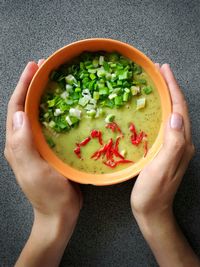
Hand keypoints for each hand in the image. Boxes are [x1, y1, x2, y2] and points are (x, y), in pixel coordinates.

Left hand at [4, 61, 81, 266]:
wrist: (59, 213)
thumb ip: (23, 144)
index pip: (16, 108)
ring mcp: (37, 144)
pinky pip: (50, 124)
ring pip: (38, 114)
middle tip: (45, 68)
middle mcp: (24, 141)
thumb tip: (19, 114)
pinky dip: (56, 111)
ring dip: (44, 95)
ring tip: (54, 80)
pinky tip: (66, 105)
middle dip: (32, 85)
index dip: (23, 86)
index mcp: (17, 143)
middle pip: (25, 107)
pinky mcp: (50, 148)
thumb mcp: (34, 170)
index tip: (33, 67)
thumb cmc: (48, 194)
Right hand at [130, 64, 198, 266]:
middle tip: (159, 71)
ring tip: (156, 84)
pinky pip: (165, 125)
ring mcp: (173, 147)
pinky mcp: (164, 151)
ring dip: (166, 97)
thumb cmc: (153, 192)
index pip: (179, 109)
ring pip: (172, 115)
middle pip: (178, 109)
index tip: (163, 70)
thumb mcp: (161, 168)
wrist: (152, 210)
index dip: (172, 88)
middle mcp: (181, 142)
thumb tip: (175, 116)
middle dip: (170, 88)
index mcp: (181, 144)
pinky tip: (152, 109)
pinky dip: (160, 111)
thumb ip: (172, 143)